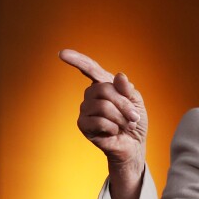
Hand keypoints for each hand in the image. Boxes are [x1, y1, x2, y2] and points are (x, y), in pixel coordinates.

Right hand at [59, 49, 148, 178]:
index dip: (77, 60)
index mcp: (104, 85)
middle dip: (124, 105)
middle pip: (104, 90)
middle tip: (134, 117)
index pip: (90, 69)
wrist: (133, 144)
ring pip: (103, 107)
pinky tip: (113, 132)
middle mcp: (91, 95)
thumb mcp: (136, 102)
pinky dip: (113, 128)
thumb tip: (119, 76)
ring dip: (121, 118)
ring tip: (124, 125)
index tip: (62, 53)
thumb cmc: (134, 121)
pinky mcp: (83, 124)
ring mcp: (85, 109)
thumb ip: (127, 89)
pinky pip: (99, 121)